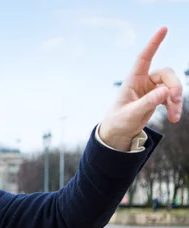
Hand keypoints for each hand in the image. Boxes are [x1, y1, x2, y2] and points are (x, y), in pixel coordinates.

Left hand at [101, 26, 182, 150]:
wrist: (118, 131)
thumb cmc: (119, 120)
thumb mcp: (131, 114)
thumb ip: (147, 103)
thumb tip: (165, 91)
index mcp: (132, 80)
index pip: (144, 57)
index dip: (153, 43)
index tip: (163, 29)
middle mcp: (143, 81)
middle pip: (166, 74)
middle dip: (174, 86)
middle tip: (175, 100)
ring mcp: (151, 88)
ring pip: (171, 86)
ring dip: (175, 100)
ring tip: (174, 117)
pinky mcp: (157, 97)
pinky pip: (171, 96)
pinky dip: (174, 106)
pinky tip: (174, 118)